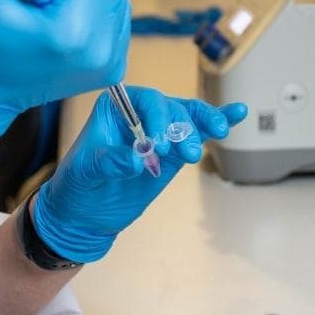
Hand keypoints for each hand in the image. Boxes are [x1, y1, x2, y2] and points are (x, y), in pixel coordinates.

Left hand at [30, 87, 248, 262]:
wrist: (85, 214)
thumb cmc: (77, 185)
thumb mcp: (85, 173)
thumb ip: (110, 162)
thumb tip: (137, 158)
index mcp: (115, 108)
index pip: (144, 101)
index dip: (157, 118)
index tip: (159, 144)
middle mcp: (140, 113)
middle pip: (172, 109)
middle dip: (184, 128)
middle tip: (189, 152)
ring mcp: (160, 132)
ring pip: (188, 120)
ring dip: (202, 129)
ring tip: (208, 143)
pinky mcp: (174, 152)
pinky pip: (197, 134)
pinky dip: (216, 123)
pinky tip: (237, 114)